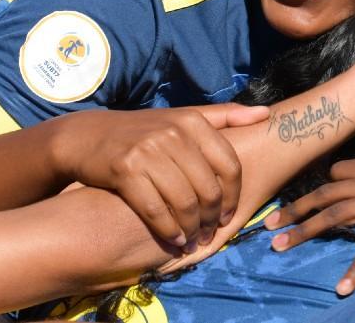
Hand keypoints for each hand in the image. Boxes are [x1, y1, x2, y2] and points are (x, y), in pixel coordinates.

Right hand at [52, 103, 268, 250]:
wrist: (87, 136)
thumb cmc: (143, 130)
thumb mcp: (183, 116)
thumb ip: (224, 116)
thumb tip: (267, 114)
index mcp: (192, 121)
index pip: (229, 165)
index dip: (233, 196)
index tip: (229, 215)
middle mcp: (172, 134)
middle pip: (208, 189)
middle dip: (212, 219)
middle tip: (209, 234)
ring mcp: (148, 151)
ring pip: (184, 203)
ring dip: (192, 230)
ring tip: (193, 241)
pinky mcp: (126, 171)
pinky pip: (156, 211)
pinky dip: (169, 231)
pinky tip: (174, 240)